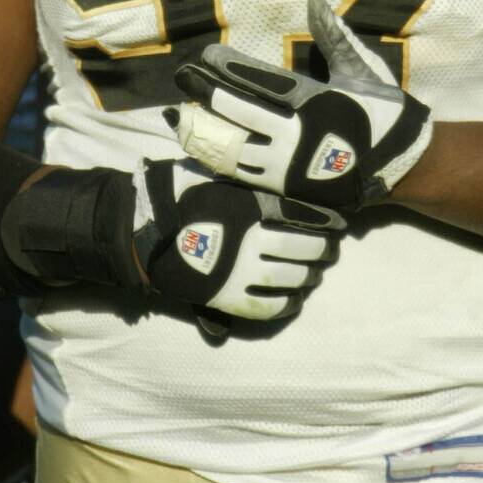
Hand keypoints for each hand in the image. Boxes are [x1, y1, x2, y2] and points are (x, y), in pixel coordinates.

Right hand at [133, 159, 343, 322]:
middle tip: (333, 250)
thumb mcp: (217, 176)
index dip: (326, 220)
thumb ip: (250, 183)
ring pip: (292, 277)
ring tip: (317, 273)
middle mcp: (250, 238)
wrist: (143, 233)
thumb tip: (283, 182)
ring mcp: (240, 271)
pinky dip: (289, 303)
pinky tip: (297, 298)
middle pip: (304, 246)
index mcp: (250, 205)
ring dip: (311, 276)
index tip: (339, 224)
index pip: (303, 214)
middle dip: (325, 249)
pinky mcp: (229, 298)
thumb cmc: (180, 196)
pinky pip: (269, 306)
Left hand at [170, 0, 432, 209]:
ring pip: (235, 146)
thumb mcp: (361, 70)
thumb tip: (315, 0)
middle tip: (181, 76)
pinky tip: (202, 150)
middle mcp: (296, 133)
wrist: (403, 165)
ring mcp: (289, 165)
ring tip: (181, 115)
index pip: (260, 81)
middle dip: (207, 92)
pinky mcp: (287, 188)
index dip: (229, 68)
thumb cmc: (381, 113)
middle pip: (240, 111)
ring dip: (206, 129)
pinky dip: (221, 161)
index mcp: (313, 100)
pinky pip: (245, 175)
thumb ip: (335, 36)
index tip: (205, 56)